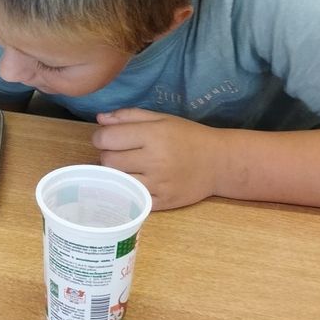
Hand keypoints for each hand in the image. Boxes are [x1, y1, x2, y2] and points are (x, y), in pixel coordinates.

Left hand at [92, 108, 225, 209]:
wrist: (220, 163)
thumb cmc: (187, 136)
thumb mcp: (160, 118)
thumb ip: (128, 116)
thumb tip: (100, 119)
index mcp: (153, 135)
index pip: (106, 138)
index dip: (101, 137)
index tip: (107, 138)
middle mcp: (155, 160)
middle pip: (108, 160)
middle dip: (107, 155)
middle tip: (119, 153)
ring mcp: (159, 184)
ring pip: (117, 181)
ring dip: (116, 174)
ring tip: (127, 167)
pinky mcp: (162, 202)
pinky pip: (132, 198)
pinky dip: (128, 191)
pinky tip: (135, 182)